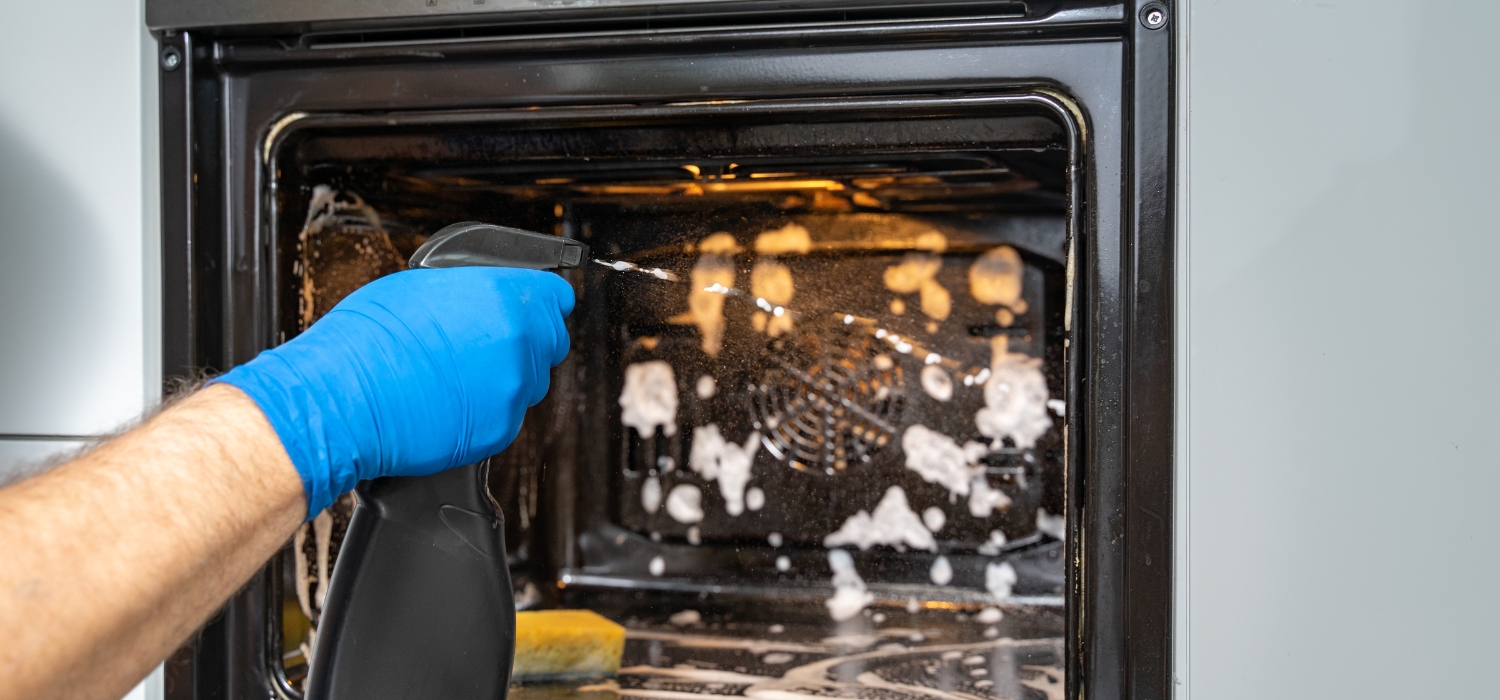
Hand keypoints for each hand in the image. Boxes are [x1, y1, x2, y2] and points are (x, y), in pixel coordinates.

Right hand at [213, 267, 574, 516]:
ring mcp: (512, 390)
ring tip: (455, 376)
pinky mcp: (500, 431)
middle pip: (550, 342)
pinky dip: (486, 412)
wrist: (342, 398)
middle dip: (526, 341)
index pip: (556, 296)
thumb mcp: (420, 285)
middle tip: (484, 345)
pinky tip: (448, 403)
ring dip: (505, 378)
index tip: (534, 308)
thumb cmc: (366, 339)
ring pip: (529, 382)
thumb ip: (472, 290)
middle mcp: (519, 343)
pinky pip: (506, 417)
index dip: (542, 301)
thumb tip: (484, 294)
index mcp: (504, 296)